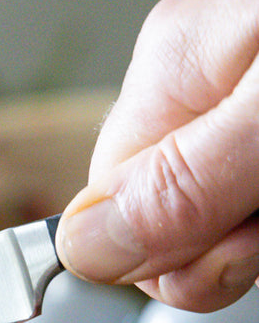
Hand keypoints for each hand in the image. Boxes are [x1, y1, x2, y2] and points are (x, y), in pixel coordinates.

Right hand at [57, 0, 258, 311]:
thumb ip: (188, 182)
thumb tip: (81, 249)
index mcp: (173, 63)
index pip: (106, 206)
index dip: (166, 256)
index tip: (238, 259)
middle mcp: (200, 73)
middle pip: (163, 211)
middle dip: (222, 245)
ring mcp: (248, 80)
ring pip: (219, 205)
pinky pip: (253, 184)